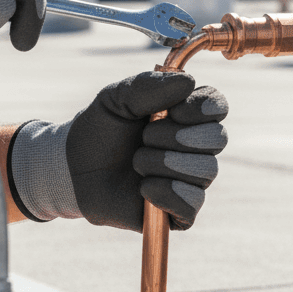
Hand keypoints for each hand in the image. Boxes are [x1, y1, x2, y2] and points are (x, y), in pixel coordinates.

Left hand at [7, 71, 227, 230]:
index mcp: (187, 114)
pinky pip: (193, 203)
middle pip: (217, 138)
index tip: (172, 110)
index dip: (201, 108)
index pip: (218, 106)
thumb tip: (188, 81)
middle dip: (176, 136)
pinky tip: (143, 188)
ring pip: (206, 170)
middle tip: (144, 137)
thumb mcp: (116, 97)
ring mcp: (191, 179)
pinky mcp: (181, 210)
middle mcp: (196, 146)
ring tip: (136, 162)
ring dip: (164, 163)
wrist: (74, 168)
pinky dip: (166, 193)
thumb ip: (148, 85)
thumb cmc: (101, 129)